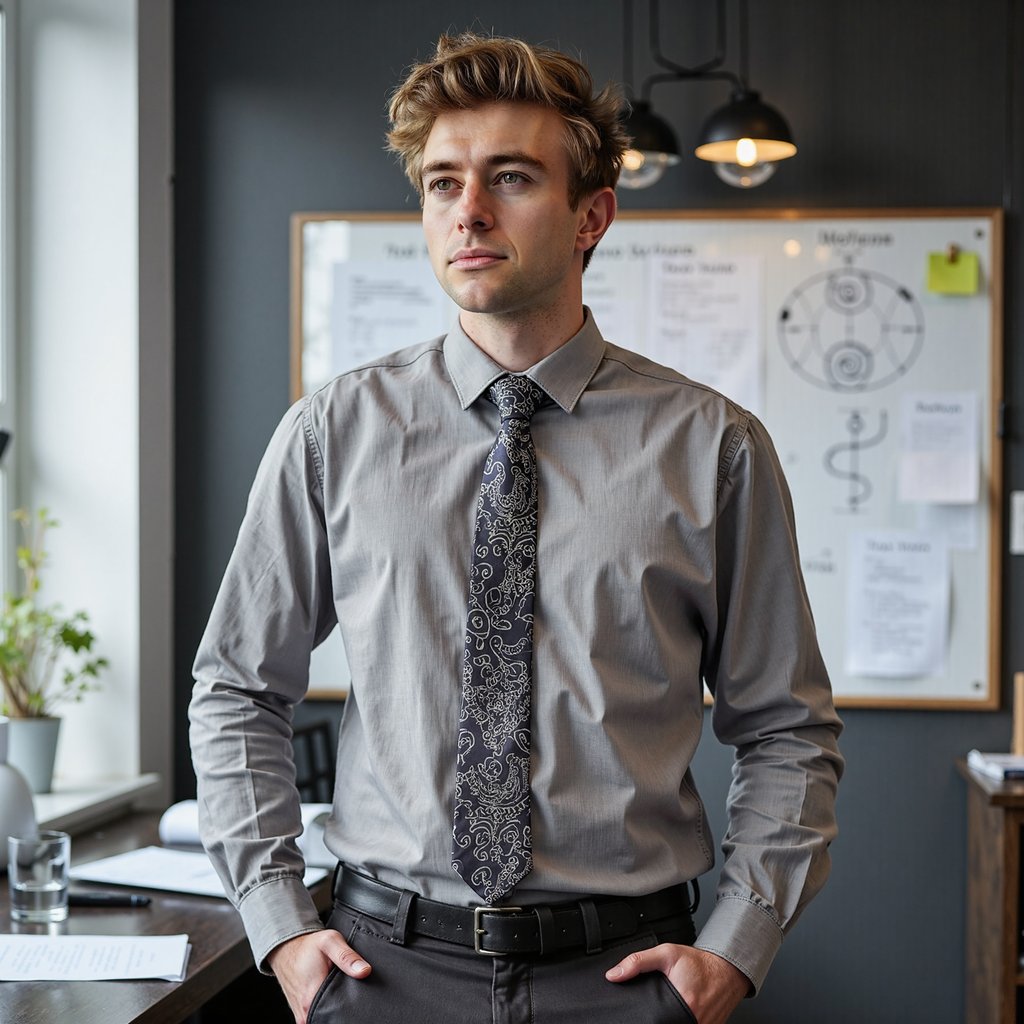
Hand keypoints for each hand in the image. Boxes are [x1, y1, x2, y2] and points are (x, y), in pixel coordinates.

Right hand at [268, 928, 371, 1023]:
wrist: (286, 948)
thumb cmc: (308, 946)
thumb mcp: (330, 941)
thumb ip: (347, 956)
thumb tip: (365, 971)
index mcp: (312, 997)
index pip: (337, 1014)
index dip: (349, 1007)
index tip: (355, 998)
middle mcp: (305, 1011)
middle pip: (331, 1018)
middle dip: (343, 1008)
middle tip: (348, 991)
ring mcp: (302, 1015)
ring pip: (323, 1019)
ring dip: (333, 1008)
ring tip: (339, 992)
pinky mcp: (301, 1014)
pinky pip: (316, 1018)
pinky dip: (325, 1009)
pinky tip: (331, 997)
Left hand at [606, 943, 749, 1023]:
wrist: (727, 969)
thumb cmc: (699, 963)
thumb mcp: (666, 954)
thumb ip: (638, 963)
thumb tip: (614, 975)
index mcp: (683, 1004)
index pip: (655, 1020)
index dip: (646, 1017)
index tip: (641, 1012)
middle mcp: (693, 1020)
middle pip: (663, 1023)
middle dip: (657, 1018)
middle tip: (658, 1006)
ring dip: (668, 1020)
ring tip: (667, 1008)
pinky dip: (681, 1021)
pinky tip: (677, 1012)